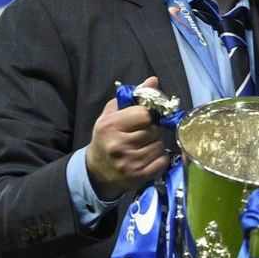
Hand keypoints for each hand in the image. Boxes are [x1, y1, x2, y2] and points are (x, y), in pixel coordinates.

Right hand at [86, 76, 169, 200]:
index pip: (145, 114)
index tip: (142, 119)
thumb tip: (153, 80)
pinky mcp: (138, 177)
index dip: (147, 116)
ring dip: (156, 145)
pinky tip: (147, 158)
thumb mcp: (113, 113)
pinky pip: (162, 161)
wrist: (96, 170)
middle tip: (142, 134)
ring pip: (159, 146)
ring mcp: (128, 163)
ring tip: (143, 147)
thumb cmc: (107, 136)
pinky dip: (159, 159)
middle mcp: (118, 145)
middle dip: (152, 131)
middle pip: (154, 130)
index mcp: (110, 126)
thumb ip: (134, 95)